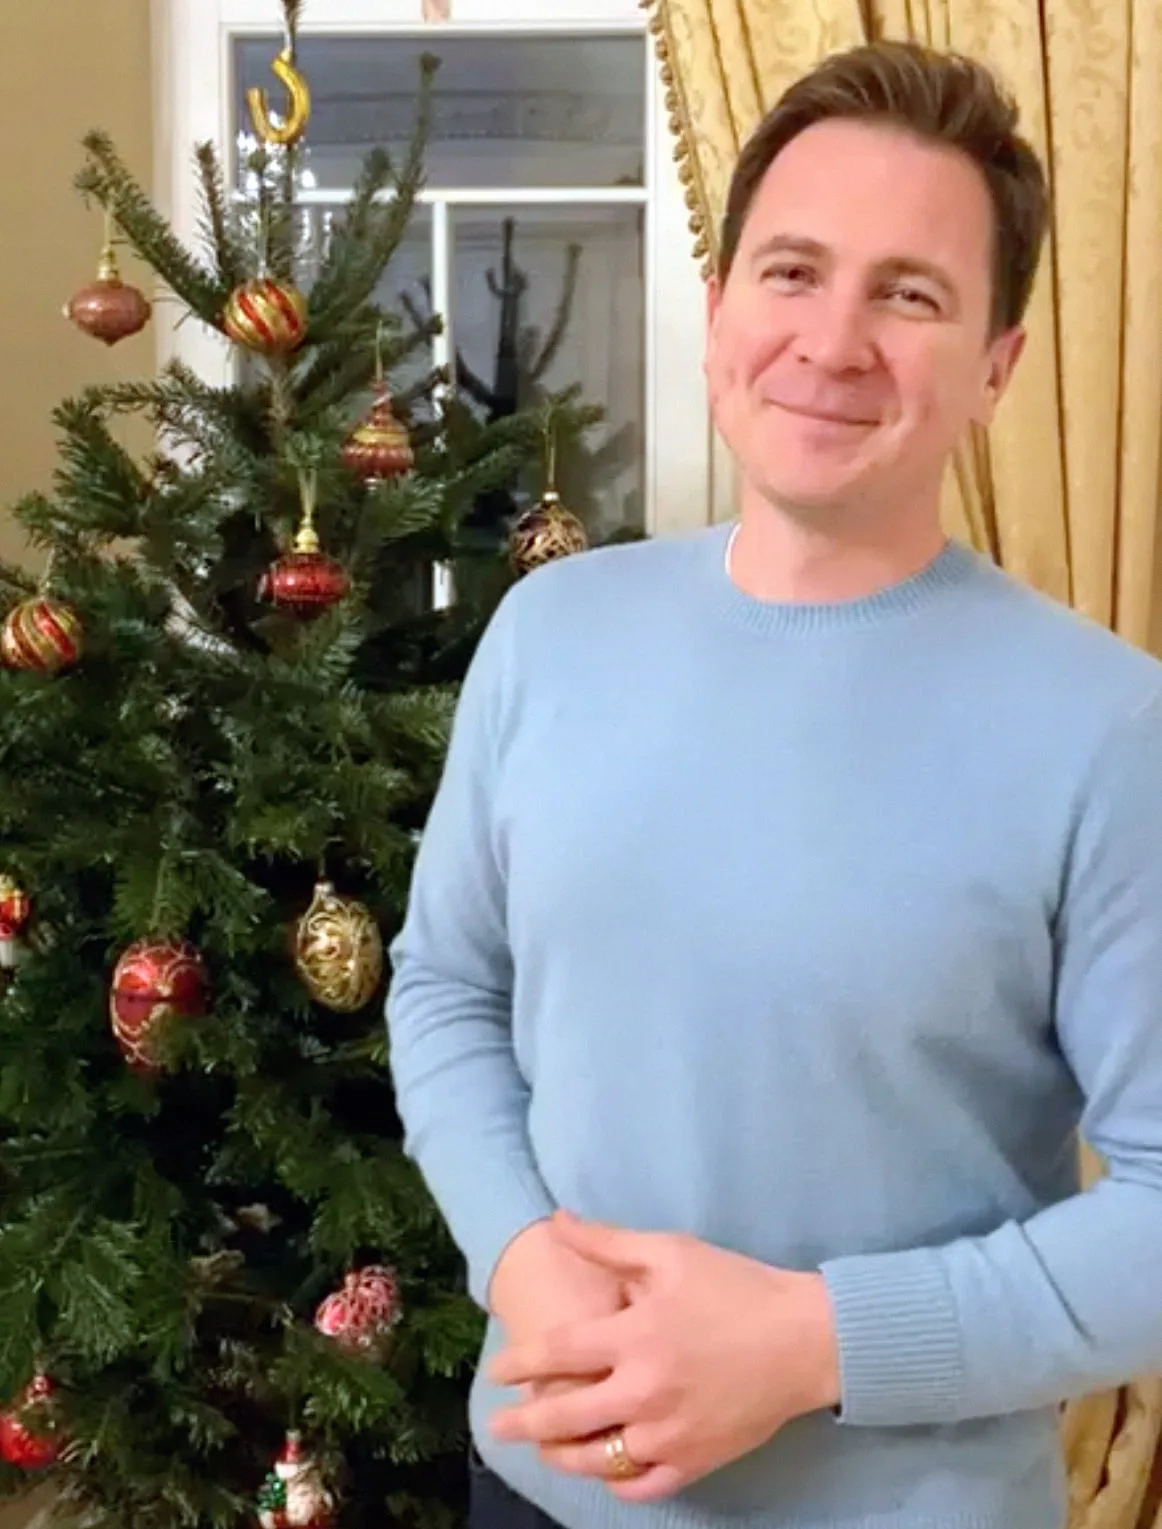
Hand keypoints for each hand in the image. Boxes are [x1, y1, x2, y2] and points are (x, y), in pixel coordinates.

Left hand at [488, 1210, 839, 1501]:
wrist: (805, 1339)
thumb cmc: (736, 1287)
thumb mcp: (670, 1252)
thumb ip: (608, 1242)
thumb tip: (558, 1221)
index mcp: (633, 1337)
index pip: (556, 1354)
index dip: (519, 1363)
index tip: (497, 1371)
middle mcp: (643, 1391)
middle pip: (564, 1417)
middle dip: (522, 1423)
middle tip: (497, 1426)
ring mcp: (669, 1433)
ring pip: (597, 1458)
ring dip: (561, 1456)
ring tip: (544, 1450)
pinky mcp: (695, 1460)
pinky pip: (642, 1484)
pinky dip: (616, 1480)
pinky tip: (604, 1471)